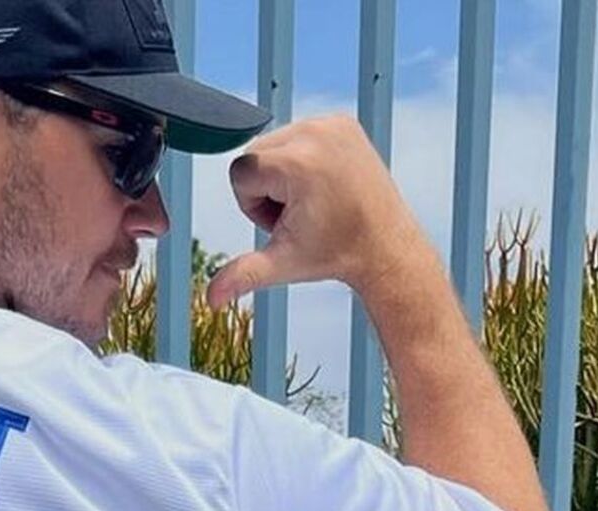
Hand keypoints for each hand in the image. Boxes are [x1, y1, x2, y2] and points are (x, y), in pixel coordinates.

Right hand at [206, 115, 428, 307]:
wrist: (386, 245)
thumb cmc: (336, 254)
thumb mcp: (283, 263)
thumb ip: (242, 274)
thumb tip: (211, 300)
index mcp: (297, 164)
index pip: (240, 173)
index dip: (255, 205)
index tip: (287, 221)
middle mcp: (314, 135)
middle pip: (253, 156)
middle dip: (268, 189)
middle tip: (302, 214)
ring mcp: (332, 124)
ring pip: (274, 144)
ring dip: (283, 174)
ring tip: (314, 200)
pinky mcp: (342, 122)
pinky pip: (299, 135)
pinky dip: (302, 159)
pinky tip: (325, 185)